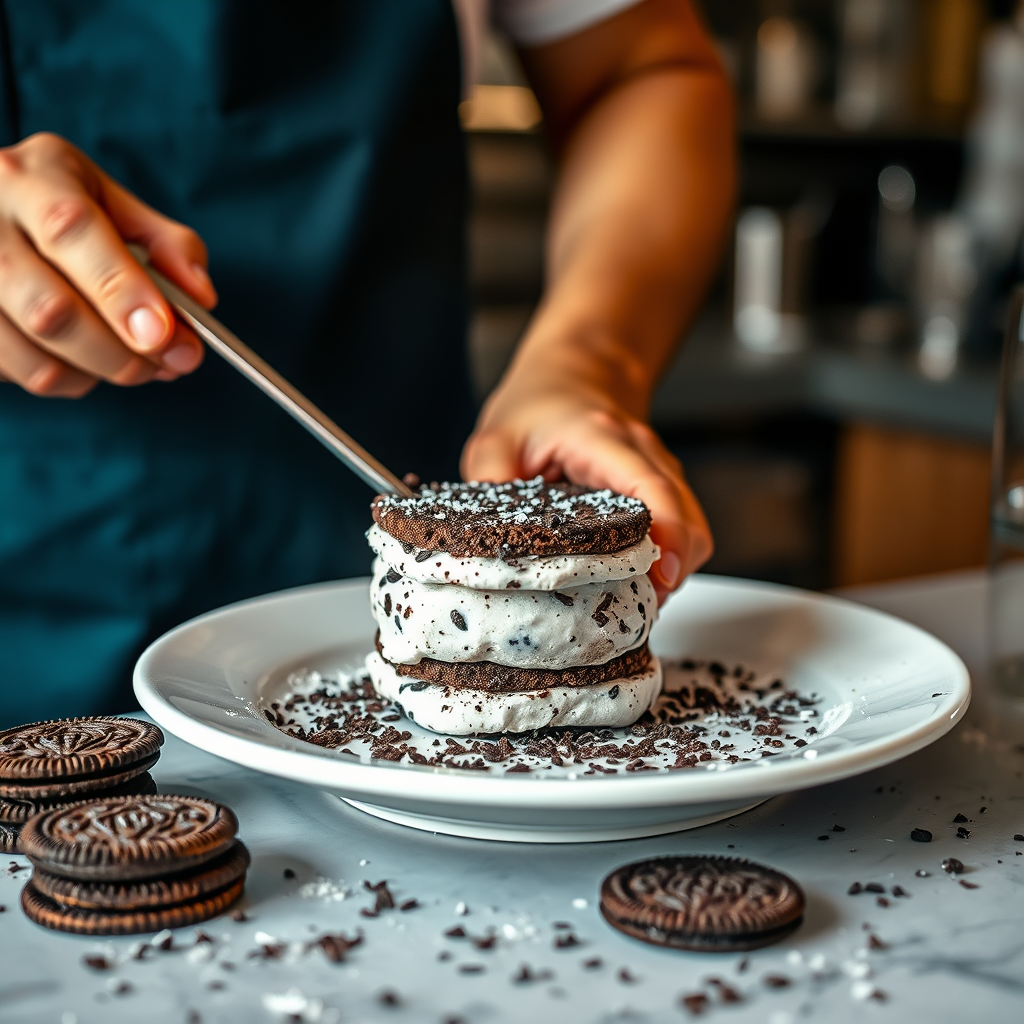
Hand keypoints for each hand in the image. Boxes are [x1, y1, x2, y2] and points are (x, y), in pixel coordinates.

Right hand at [0, 132, 215, 396]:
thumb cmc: (61, 210)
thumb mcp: (115, 205)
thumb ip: (168, 246)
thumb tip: (201, 300)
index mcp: (35, 176)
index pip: (74, 230)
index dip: (122, 291)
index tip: (164, 334)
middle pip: (51, 308)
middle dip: (121, 352)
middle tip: (167, 362)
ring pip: (32, 351)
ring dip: (97, 373)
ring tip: (131, 363)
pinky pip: (15, 371)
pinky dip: (64, 379)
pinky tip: (83, 360)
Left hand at [461, 373, 711, 602]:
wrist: (571, 375)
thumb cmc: (537, 404)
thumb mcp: (496, 435)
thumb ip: (488, 480)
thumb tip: (482, 537)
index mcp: (605, 440)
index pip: (653, 490)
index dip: (667, 535)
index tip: (661, 576)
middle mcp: (645, 455)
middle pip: (689, 520)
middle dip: (671, 569)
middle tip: (632, 605)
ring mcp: (660, 473)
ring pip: (694, 531)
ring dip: (672, 569)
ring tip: (630, 597)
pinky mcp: (663, 491)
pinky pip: (683, 532)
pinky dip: (668, 561)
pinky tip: (634, 577)